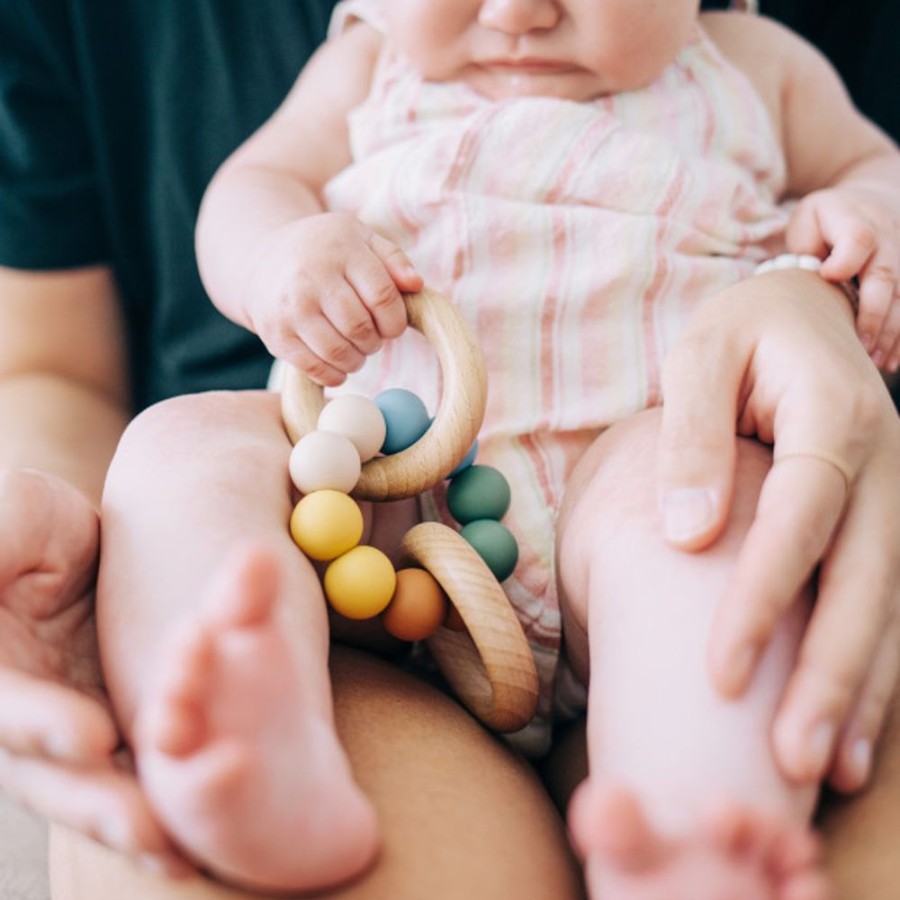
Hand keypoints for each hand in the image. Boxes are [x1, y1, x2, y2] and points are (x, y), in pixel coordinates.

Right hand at [0, 469, 188, 874]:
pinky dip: (168, 793)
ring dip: (135, 819)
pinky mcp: (119, 718)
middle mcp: (23, 712)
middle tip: (148, 830)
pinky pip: (143, 759)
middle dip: (95, 803)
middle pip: (49, 772)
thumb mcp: (3, 524)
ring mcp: (70, 722)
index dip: (39, 725)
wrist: (77, 537)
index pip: (4, 707)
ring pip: (97, 783)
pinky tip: (204, 828)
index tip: (90, 737)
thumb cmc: (22, 522)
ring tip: (180, 852)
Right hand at [245, 212, 422, 385]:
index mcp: (341, 251)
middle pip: (360, 328)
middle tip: (371, 338)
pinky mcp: (275, 334)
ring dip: (356, 360)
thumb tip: (416, 285)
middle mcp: (311, 277)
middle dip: (374, 341)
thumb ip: (393, 259)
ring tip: (356, 350)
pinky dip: (334, 375)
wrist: (262, 260)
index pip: (382, 297)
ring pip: (338, 352)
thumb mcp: (360, 239)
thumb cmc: (324, 252)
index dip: (395, 321)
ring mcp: (290, 308)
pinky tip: (338, 365)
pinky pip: (314, 368)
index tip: (391, 325)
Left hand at [658, 269, 899, 790]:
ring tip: (822, 769)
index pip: (800, 522)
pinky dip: (875, 671)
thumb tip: (688, 534)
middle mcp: (884, 464)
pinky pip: (890, 603)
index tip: (720, 672)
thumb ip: (692, 437)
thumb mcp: (700, 358)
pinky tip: (850, 732)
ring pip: (891, 607)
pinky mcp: (888, 520)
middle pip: (864, 583)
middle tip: (787, 760)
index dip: (764, 599)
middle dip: (826, 675)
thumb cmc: (739, 333)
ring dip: (860, 692)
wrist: (801, 310)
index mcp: (833, 417)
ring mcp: (896, 496)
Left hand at [787, 186, 899, 368]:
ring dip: (892, 332)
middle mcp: (886, 236)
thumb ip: (806, 247)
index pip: (858, 238)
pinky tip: (889, 361)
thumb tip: (813, 282)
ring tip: (874, 360)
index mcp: (852, 219)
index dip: (847, 260)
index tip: (829, 276)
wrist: (865, 205)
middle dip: (873, 314)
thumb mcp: (808, 223)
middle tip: (859, 345)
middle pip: (886, 275)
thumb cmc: (823, 224)